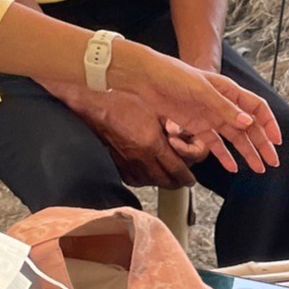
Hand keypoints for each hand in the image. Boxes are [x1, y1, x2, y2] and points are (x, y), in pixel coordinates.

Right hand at [80, 90, 197, 187]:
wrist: (98, 110)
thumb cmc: (124, 105)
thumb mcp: (155, 112)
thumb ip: (172, 127)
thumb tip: (184, 136)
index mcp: (153, 144)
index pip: (176, 169)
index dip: (186, 177)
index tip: (190, 179)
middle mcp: (142, 158)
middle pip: (166, 181)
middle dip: (177, 182)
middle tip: (183, 179)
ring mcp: (129, 164)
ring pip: (151, 183)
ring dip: (162, 182)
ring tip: (168, 177)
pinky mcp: (118, 166)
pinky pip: (136, 181)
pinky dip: (145, 180)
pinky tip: (148, 174)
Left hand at [121, 49, 281, 176]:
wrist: (145, 79)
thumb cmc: (174, 76)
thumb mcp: (201, 90)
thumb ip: (225, 108)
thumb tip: (248, 123)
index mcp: (229, 91)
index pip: (257, 108)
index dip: (269, 124)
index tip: (276, 141)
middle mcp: (223, 104)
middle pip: (249, 127)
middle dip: (262, 144)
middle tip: (272, 162)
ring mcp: (210, 116)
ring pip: (235, 138)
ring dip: (247, 153)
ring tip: (258, 169)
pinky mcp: (196, 126)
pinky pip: (214, 144)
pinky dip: (224, 156)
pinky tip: (232, 167)